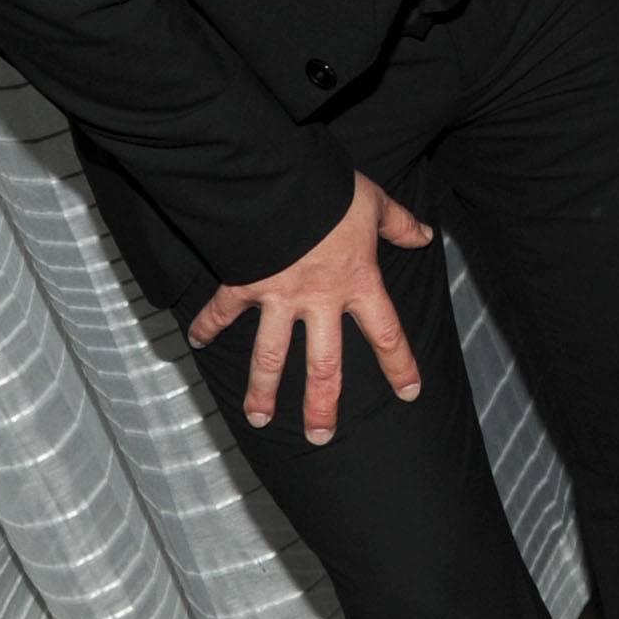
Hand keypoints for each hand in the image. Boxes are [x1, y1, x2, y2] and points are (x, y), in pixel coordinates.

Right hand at [187, 172, 432, 442]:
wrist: (282, 181)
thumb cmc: (331, 191)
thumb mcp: (374, 202)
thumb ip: (399, 223)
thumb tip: (424, 235)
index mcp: (358, 282)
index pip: (387, 333)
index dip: (400, 365)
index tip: (409, 394)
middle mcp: (320, 300)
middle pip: (325, 364)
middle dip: (322, 404)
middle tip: (320, 437)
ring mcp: (279, 296)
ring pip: (271, 355)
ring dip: (262, 389)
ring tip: (259, 418)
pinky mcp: (244, 284)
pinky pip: (222, 311)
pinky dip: (205, 325)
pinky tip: (193, 343)